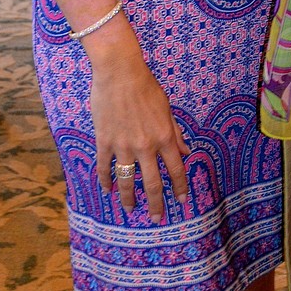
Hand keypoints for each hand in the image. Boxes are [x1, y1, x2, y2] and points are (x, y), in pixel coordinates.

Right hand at [88, 29, 189, 222]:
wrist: (119, 72)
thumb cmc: (146, 87)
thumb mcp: (167, 109)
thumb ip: (175, 133)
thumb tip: (185, 152)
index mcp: (164, 137)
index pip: (176, 169)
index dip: (180, 187)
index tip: (182, 201)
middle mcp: (146, 146)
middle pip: (152, 183)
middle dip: (155, 204)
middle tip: (155, 218)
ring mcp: (123, 145)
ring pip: (127, 180)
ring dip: (128, 198)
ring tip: (129, 209)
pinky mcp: (104, 141)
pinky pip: (104, 167)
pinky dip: (106, 181)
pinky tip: (107, 190)